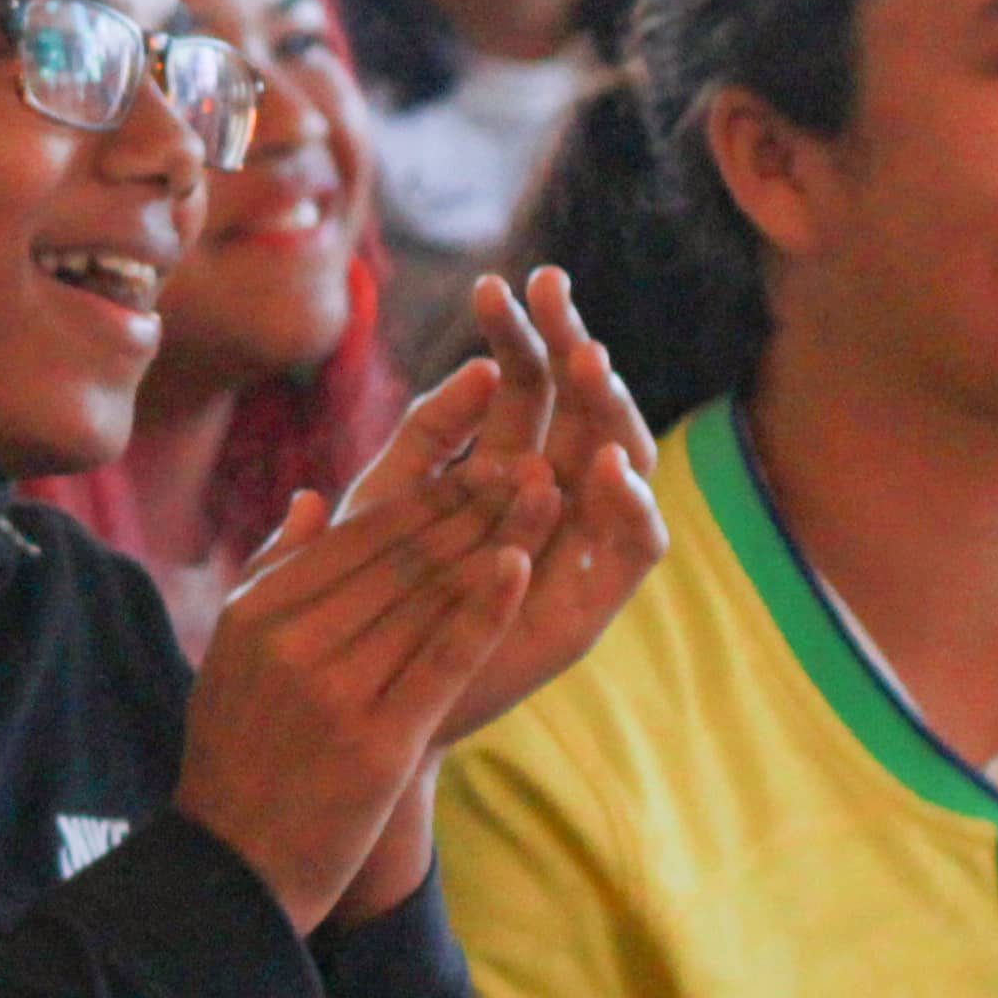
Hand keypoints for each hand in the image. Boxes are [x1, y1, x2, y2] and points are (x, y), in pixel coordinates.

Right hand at [176, 407, 551, 930]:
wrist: (232, 867)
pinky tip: (520, 564)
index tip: (484, 452)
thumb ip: (273, 571)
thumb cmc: (238, 755)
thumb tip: (314, 496)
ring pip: (428, 595)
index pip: (361, 533)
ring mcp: (333, 690)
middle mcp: (294, 641)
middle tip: (531, 454)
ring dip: (495, 534)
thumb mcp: (233, 655)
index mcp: (260, 611)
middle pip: (401, 554)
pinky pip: (439, 659)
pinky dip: (483, 608)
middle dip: (474, 499)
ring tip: (547, 489)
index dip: (430, 488)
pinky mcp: (376, 741)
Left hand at [408, 270, 666, 743]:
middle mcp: (552, 506)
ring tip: (588, 358)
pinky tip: (609, 464)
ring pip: (619, 465)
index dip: (519, 336)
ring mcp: (577, 555)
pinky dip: (632, 507)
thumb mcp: (383, 513)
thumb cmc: (364, 612)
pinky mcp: (589, 610)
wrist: (363, 714)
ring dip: (610, 409)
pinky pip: (635, 553)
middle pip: (580, 410)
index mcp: (499, 472)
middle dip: (571, 346)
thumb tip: (477, 371)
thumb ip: (424, 444)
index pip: (525, 387)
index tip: (498, 283)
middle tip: (553, 289)